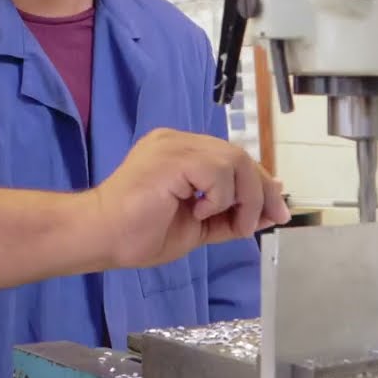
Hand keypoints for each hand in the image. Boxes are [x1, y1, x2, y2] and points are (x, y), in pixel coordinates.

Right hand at [91, 128, 289, 269]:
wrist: (101, 236)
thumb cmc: (139, 235)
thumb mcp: (198, 228)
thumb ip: (230, 215)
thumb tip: (269, 210)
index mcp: (180, 152)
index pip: (232, 158)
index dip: (259, 183)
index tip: (276, 212)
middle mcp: (178, 141)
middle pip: (239, 155)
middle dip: (261, 191)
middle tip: (266, 221)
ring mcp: (173, 145)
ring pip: (234, 160)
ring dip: (243, 198)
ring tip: (229, 224)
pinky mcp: (171, 156)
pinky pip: (217, 171)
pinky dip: (221, 197)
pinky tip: (200, 213)